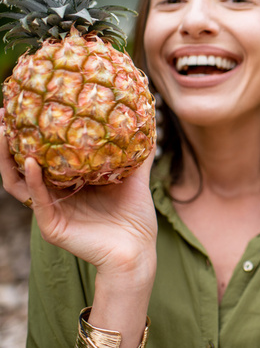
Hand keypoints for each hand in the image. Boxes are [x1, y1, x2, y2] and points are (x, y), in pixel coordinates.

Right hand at [0, 109, 157, 277]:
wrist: (138, 250)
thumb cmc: (135, 218)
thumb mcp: (136, 177)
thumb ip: (139, 153)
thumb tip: (149, 122)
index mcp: (70, 181)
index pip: (43, 154)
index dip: (33, 133)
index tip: (28, 106)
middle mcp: (55, 194)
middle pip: (22, 163)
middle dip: (9, 139)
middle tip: (3, 113)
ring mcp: (50, 210)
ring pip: (18, 180)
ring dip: (7, 157)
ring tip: (5, 131)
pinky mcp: (51, 225)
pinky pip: (35, 200)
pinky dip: (32, 180)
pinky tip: (31, 162)